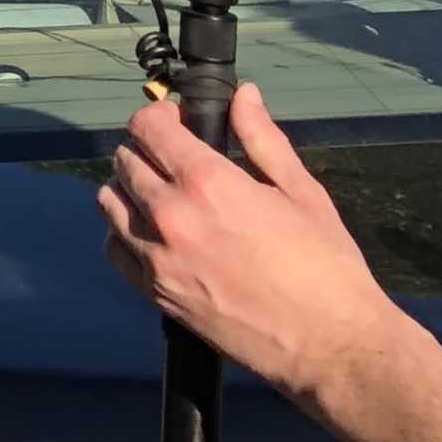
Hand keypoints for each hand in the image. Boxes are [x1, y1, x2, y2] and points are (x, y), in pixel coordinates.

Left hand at [99, 82, 419, 410]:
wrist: (331, 346)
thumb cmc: (327, 267)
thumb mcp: (302, 193)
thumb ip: (263, 139)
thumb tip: (244, 95)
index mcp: (207, 184)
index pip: (148, 127)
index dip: (159, 116)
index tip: (176, 121)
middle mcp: (170, 216)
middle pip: (125, 161)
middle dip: (147, 150)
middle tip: (175, 159)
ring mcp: (156, 257)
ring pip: (110, 202)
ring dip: (130, 189)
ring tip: (163, 194)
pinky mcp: (153, 293)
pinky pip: (114, 248)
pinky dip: (126, 233)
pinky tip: (156, 234)